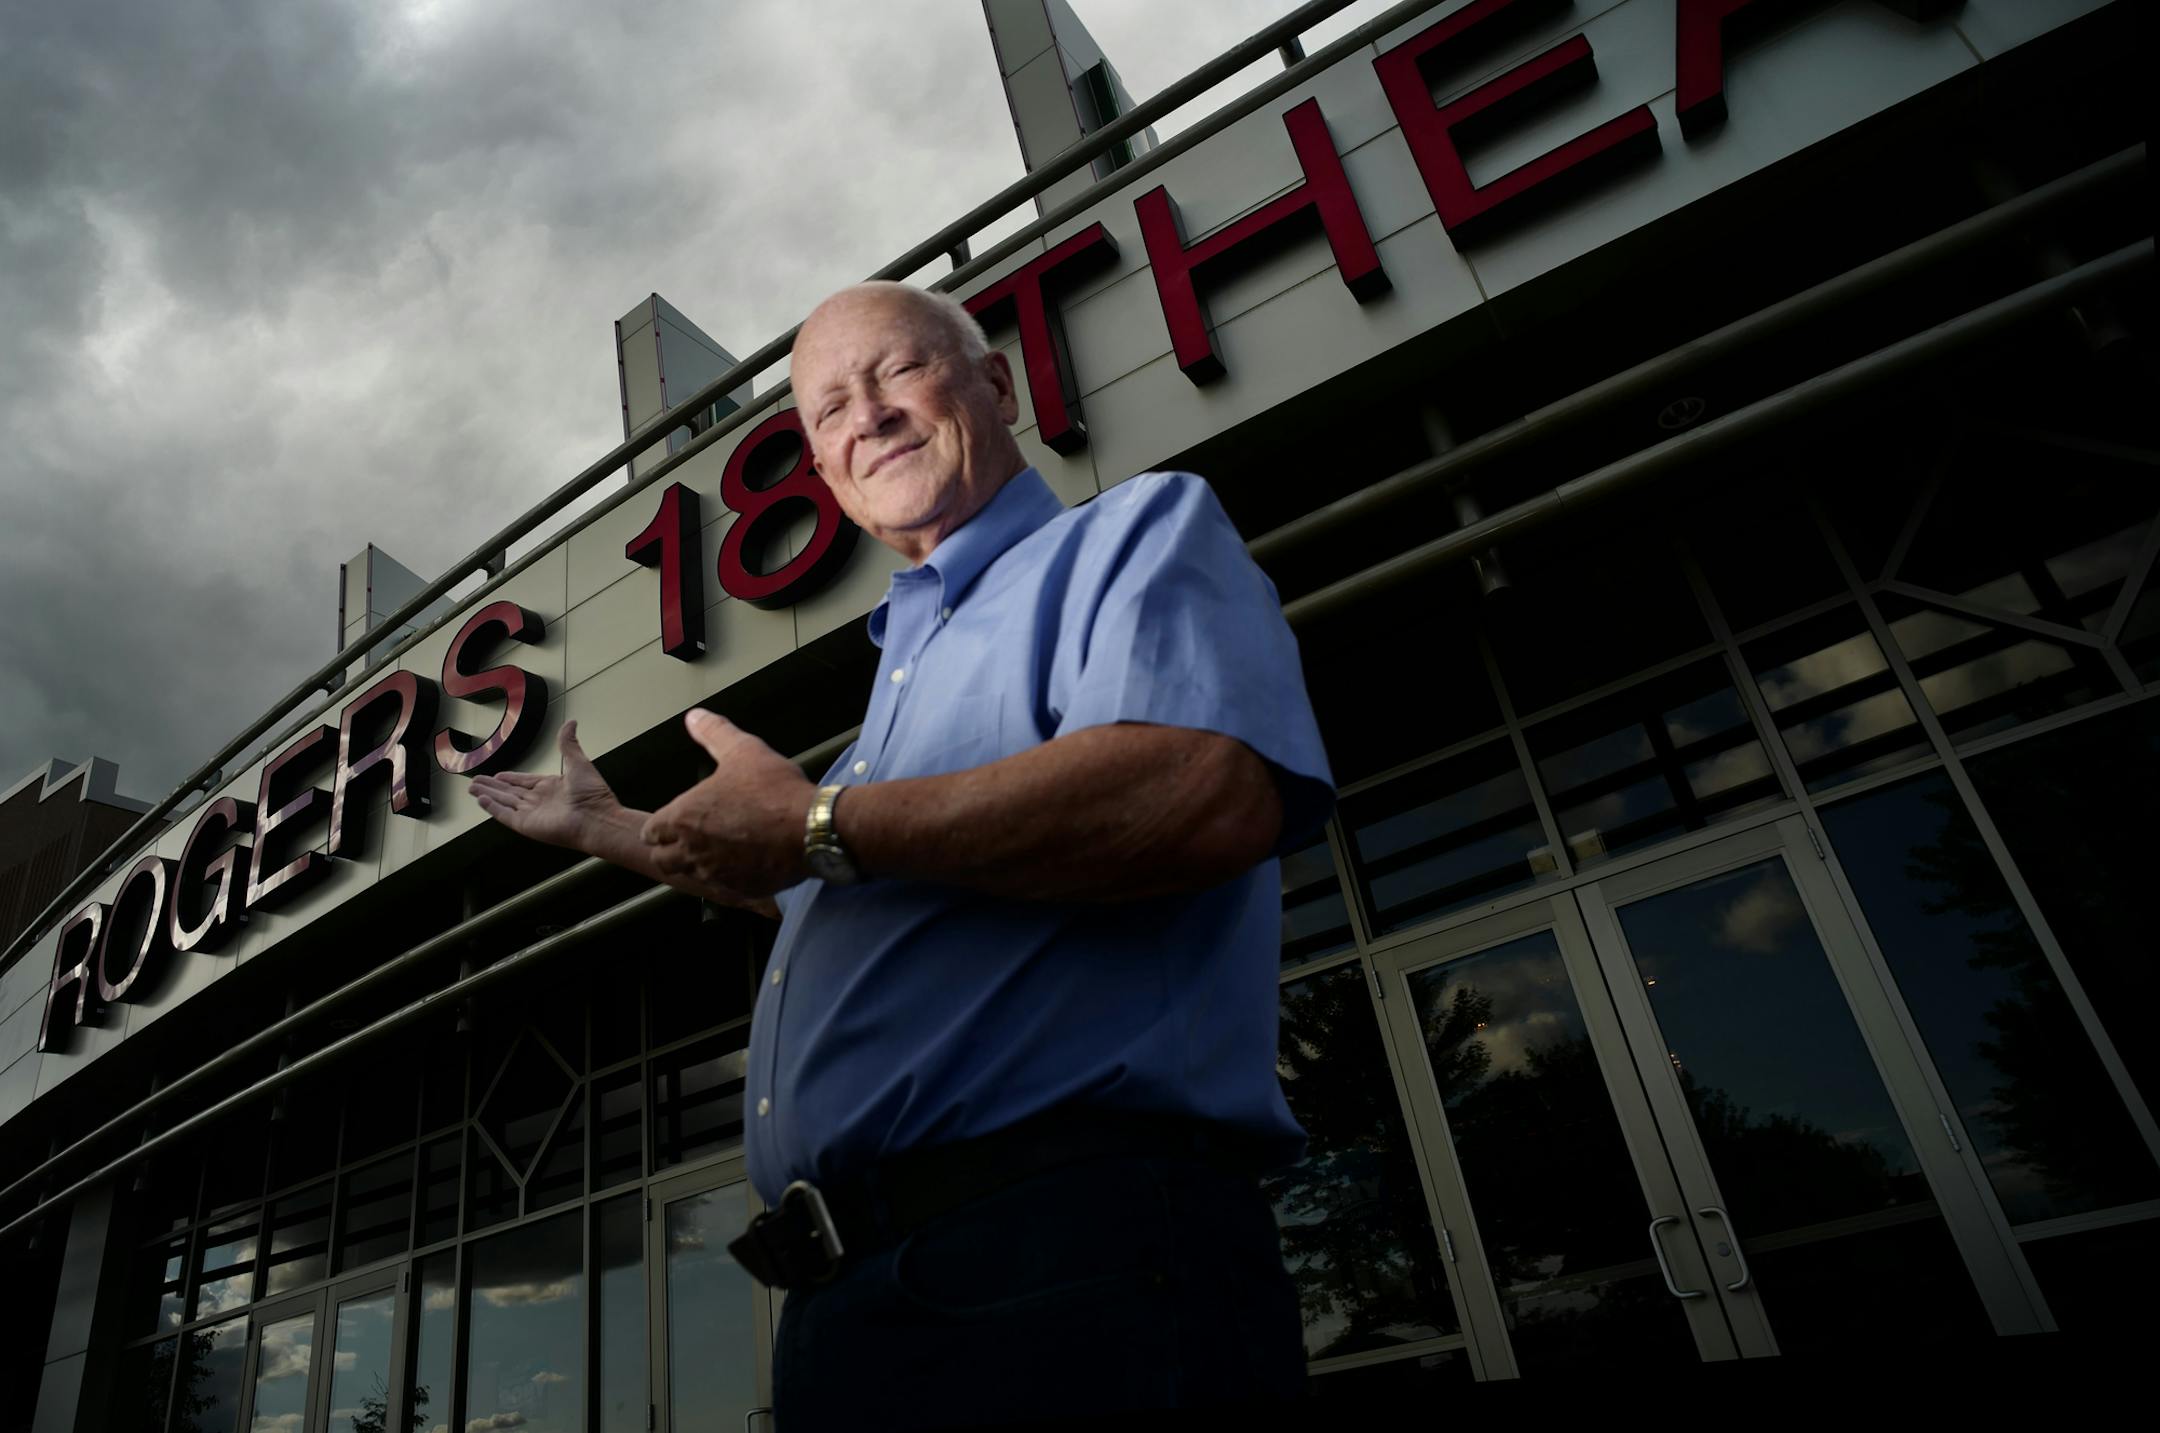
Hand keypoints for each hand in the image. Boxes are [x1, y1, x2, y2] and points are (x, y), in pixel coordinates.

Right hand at [468, 720, 622, 851]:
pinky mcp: (527, 825)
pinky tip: (481, 800)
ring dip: (488, 795)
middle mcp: (540, 801)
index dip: (510, 778)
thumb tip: (571, 723)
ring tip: (472, 788)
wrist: (596, 817)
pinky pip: (505, 816)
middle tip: (476, 781)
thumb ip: (568, 743)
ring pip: (504, 802)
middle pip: (510, 793)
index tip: (498, 774)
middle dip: (493, 786)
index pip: (525, 782)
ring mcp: (532, 814)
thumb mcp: (578, 761)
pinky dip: (492, 808)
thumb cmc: (593, 794)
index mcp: (552, 787)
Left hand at [640, 709, 816, 898]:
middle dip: (670, 850)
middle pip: (663, 861)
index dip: (659, 826)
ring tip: (714, 850)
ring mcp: (717, 874)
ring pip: (692, 876)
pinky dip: (727, 877)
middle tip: (687, 839)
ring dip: (697, 864)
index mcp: (684, 818)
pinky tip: (742, 863)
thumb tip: (694, 716)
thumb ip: (713, 733)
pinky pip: (724, 887)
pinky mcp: (741, 889)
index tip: (671, 822)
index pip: (651, 833)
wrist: (811, 828)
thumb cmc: (772, 789)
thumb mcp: (743, 750)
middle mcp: (693, 851)